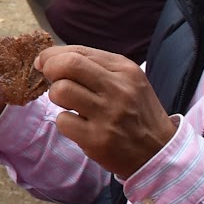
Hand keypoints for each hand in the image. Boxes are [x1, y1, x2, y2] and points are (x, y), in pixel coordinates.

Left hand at [36, 45, 177, 178]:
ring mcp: (108, 115)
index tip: (45, 63)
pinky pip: (63, 121)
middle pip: (68, 65)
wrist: (158, 151)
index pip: (78, 51)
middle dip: (49, 68)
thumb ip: (94, 66)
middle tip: (50, 79)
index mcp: (125, 70)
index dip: (53, 55)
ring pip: (60, 91)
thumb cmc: (135, 112)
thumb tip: (49, 59)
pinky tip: (79, 126)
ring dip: (56, 97)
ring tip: (69, 104)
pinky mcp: (97, 139)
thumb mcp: (127, 81)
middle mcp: (119, 89)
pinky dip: (65, 123)